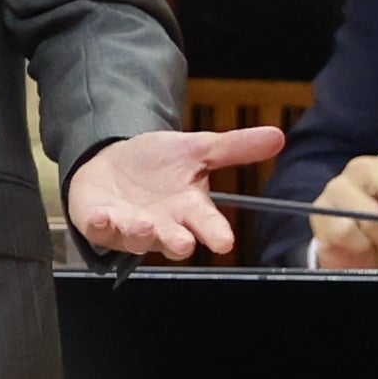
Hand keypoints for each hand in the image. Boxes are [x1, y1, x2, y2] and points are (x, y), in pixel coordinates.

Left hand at [64, 124, 286, 259]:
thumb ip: (233, 147)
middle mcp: (163, 224)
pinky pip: (100, 230)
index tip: (224, 241)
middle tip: (184, 242)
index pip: (207, 225)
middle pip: (173, 241)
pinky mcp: (100, 223)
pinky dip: (101, 225)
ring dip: (141, 233)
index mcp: (190, 209)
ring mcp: (129, 227)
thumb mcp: (195, 148)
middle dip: (177, 242)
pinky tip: (102, 218)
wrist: (112, 161)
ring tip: (144, 223)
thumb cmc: (157, 163)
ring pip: (137, 239)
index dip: (215, 234)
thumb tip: (278, 136)